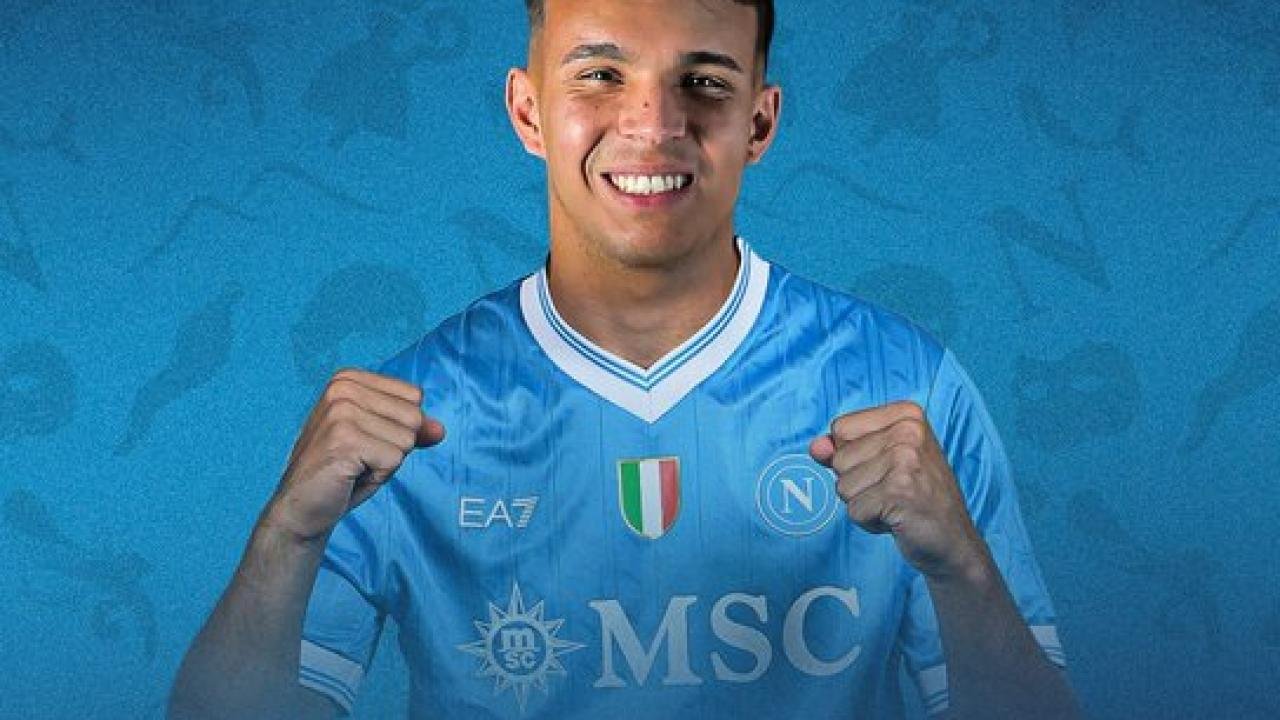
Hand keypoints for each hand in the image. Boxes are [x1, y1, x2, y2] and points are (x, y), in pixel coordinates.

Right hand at [265, 368, 444, 543]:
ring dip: (386, 462)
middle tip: (360, 458)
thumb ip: (412, 429)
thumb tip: (440, 429)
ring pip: (407, 439)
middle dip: (395, 446)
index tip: (366, 440)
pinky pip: (394, 460)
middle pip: (414, 416)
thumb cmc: (343, 472)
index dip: (399, 428)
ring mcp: (341, 412)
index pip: (414, 396)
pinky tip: (350, 476)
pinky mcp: (344, 440)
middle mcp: (342, 388)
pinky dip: (378, 476)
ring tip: (354, 466)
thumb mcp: (382, 442)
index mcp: (348, 378)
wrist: (301, 508)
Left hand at [809, 401, 985, 579]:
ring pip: (843, 486)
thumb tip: (816, 447)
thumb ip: (843, 448)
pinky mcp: (899, 492)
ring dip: (864, 503)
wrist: (952, 539)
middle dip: (858, 483)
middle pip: (839, 459)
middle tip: (895, 490)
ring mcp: (906, 460)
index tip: (886, 468)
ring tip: (896, 504)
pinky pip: (854, 511)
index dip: (853, 456)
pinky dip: (870, 522)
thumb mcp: (880, 461)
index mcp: (906, 414)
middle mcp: (909, 430)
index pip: (840, 428)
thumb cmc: (915, 497)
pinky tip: (898, 518)